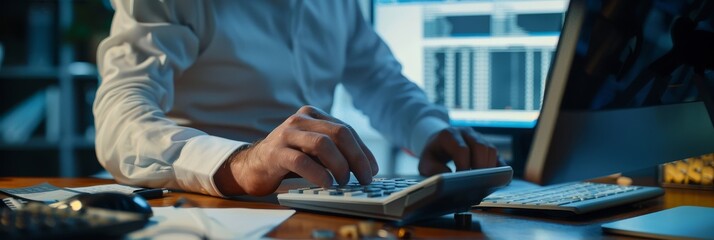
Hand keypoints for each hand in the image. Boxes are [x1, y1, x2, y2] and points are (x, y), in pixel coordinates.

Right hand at [215, 106, 377, 195]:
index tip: (372, 169)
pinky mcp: (275, 153)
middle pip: (339, 133)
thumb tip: (365, 166)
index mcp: (312, 115)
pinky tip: (327, 184)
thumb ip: (334, 150)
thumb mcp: (313, 149)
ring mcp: (286, 134)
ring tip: (344, 181)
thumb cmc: (287, 158)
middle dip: (357, 157)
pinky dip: (319, 174)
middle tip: (364, 178)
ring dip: (340, 165)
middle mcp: (300, 120)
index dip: (362, 150)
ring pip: (323, 144)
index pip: (346, 129)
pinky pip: (302, 161)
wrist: (251, 166)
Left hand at [418, 127, 498, 175]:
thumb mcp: (425, 163)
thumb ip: (433, 170)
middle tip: (475, 184)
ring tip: (482, 183)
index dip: (464, 166)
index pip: (462, 149)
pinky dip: (499, 169)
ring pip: (491, 149)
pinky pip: (498, 156)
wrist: (438, 144)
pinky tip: (494, 181)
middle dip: (480, 168)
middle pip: (480, 147)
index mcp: (448, 135)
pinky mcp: (487, 146)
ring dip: (489, 168)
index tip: (462, 181)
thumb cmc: (433, 155)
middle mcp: (465, 133)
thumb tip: (449, 178)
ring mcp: (478, 138)